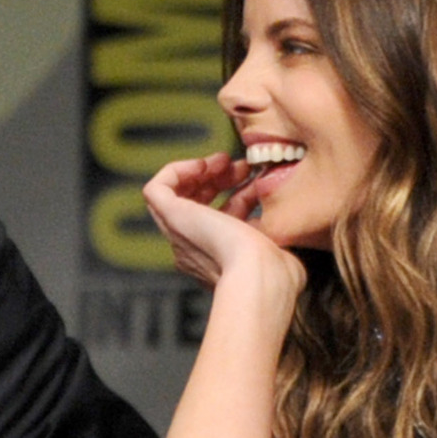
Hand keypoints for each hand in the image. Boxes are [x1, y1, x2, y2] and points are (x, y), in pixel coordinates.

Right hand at [142, 153, 305, 297]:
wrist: (261, 276)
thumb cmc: (277, 269)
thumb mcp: (279, 246)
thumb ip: (276, 230)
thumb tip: (280, 211)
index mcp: (220, 260)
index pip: (222, 221)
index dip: (239, 196)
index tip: (260, 183)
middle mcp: (195, 249)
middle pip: (197, 206)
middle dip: (220, 180)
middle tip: (243, 167)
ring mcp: (181, 235)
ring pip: (175, 197)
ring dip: (200, 172)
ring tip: (222, 160)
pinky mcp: (172, 218)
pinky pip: (157, 189)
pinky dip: (178, 170)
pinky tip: (204, 164)